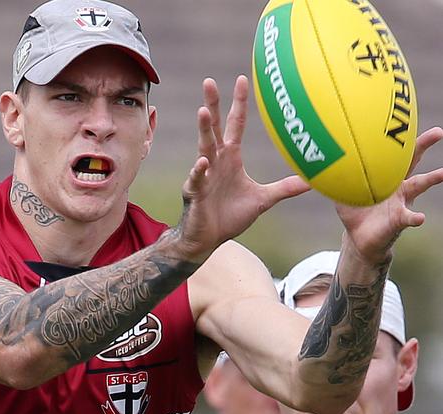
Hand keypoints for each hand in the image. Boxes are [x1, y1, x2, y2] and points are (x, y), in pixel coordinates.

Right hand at [175, 75, 309, 260]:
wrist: (208, 239)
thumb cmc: (230, 217)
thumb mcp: (263, 200)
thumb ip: (284, 188)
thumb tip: (312, 181)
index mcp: (230, 158)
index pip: (235, 124)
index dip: (238, 103)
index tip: (242, 79)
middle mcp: (215, 161)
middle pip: (214, 127)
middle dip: (212, 104)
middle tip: (209, 81)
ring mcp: (203, 175)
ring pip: (203, 147)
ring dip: (203, 130)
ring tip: (203, 111)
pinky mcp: (195, 193)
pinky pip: (197, 179)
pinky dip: (199, 171)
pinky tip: (202, 163)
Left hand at [336, 127, 442, 263]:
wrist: (360, 239)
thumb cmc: (354, 212)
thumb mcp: (341, 194)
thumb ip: (332, 180)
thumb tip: (309, 163)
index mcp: (386, 176)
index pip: (394, 153)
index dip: (399, 137)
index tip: (406, 118)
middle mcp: (398, 185)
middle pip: (413, 161)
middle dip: (424, 145)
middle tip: (438, 132)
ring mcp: (402, 201)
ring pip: (420, 186)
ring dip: (432, 179)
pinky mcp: (399, 221)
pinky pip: (408, 218)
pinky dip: (414, 217)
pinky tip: (420, 218)